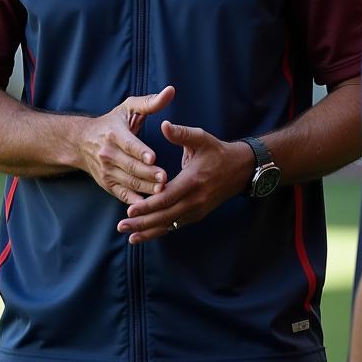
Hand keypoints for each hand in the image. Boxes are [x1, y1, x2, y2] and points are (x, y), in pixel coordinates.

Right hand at [75, 86, 174, 204]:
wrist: (82, 141)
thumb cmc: (112, 122)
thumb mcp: (128, 108)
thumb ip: (150, 102)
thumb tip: (171, 91)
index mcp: (114, 134)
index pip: (128, 144)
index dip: (140, 151)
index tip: (153, 157)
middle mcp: (108, 153)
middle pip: (131, 166)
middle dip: (148, 173)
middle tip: (165, 178)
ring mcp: (107, 170)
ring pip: (129, 182)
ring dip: (145, 188)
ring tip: (162, 190)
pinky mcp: (107, 184)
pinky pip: (122, 194)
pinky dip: (134, 201)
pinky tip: (147, 204)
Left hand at [116, 121, 252, 242]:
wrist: (240, 170)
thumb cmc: (217, 152)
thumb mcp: (201, 138)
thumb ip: (181, 133)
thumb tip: (164, 125)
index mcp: (192, 181)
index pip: (167, 197)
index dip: (148, 205)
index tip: (129, 209)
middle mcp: (195, 200)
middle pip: (165, 216)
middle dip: (142, 222)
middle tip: (121, 226)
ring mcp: (196, 210)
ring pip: (169, 224)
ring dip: (148, 231)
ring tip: (128, 236)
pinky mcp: (196, 215)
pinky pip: (174, 225)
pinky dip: (159, 231)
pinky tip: (143, 235)